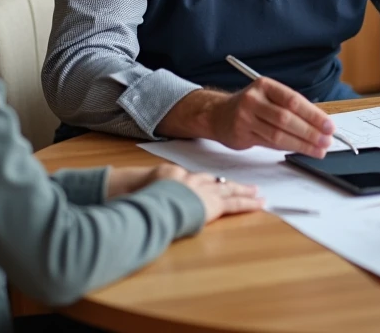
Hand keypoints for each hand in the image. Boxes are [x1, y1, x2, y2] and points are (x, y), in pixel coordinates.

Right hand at [106, 164, 262, 222]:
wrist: (147, 203)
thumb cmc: (133, 201)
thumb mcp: (130, 195)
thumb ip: (133, 196)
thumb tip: (120, 202)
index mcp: (168, 175)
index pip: (189, 178)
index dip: (201, 182)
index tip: (208, 184)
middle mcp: (189, 180)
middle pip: (213, 181)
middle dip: (228, 184)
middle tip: (244, 185)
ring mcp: (201, 191)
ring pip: (228, 190)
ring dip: (244, 192)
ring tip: (257, 194)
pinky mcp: (212, 204)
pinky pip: (235, 203)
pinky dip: (248, 203)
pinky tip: (259, 203)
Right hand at [157, 81, 335, 157]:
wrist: (218, 114)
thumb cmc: (251, 105)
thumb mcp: (269, 97)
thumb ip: (291, 108)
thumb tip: (320, 124)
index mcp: (265, 85)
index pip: (293, 100)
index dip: (313, 115)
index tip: (329, 126)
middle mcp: (253, 100)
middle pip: (286, 119)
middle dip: (310, 132)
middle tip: (327, 141)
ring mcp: (245, 118)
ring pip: (278, 134)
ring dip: (302, 144)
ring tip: (319, 149)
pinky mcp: (241, 134)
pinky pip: (269, 143)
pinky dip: (288, 148)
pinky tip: (301, 150)